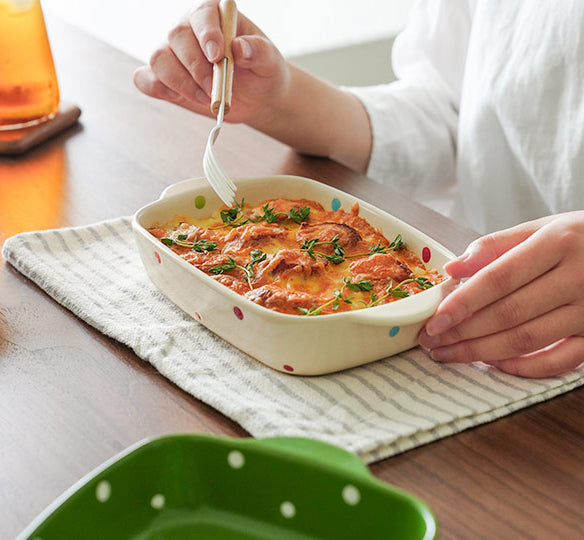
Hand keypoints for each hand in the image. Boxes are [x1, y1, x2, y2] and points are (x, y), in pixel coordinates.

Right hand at [133, 0, 289, 123]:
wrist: (256, 96)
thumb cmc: (261, 71)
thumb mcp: (269, 61)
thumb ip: (258, 51)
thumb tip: (238, 48)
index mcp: (214, 15)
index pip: (202, 15)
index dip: (206, 33)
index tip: (217, 56)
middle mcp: (188, 29)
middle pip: (176, 36)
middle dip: (196, 67)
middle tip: (214, 89)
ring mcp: (172, 53)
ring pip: (159, 59)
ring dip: (181, 83)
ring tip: (207, 98)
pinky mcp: (164, 78)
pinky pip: (146, 79)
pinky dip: (158, 89)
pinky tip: (179, 98)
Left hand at [419, 211, 583, 377]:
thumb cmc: (578, 238)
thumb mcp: (541, 228)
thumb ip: (495, 245)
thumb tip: (453, 269)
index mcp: (558, 243)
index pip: (500, 279)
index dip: (463, 303)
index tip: (434, 320)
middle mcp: (578, 277)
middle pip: (509, 313)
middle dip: (463, 332)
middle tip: (432, 342)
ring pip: (528, 339)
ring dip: (482, 351)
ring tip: (449, 354)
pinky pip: (562, 361)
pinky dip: (525, 367)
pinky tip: (493, 364)